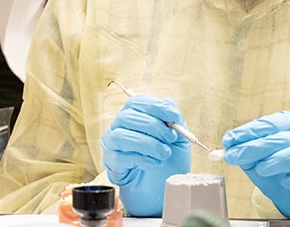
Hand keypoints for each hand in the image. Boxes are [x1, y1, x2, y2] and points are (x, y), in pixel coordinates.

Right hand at [101, 95, 189, 216]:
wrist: (162, 188)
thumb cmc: (168, 160)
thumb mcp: (178, 137)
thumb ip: (174, 119)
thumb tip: (168, 105)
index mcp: (133, 115)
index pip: (136, 101)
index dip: (155, 106)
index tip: (173, 116)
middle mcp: (118, 127)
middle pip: (127, 117)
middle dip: (153, 126)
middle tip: (170, 137)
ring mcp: (112, 145)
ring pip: (121, 136)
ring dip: (148, 143)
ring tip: (164, 153)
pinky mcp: (111, 164)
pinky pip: (121, 157)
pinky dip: (142, 159)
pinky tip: (155, 163)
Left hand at [222, 111, 289, 219]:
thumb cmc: (280, 171)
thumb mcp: (258, 160)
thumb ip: (245, 153)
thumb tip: (226, 149)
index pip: (270, 123)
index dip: (248, 132)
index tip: (228, 141)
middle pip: (285, 136)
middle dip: (257, 147)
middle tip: (236, 157)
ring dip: (280, 159)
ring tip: (261, 168)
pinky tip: (285, 181)